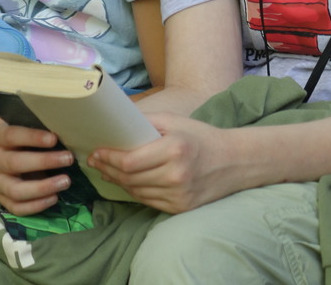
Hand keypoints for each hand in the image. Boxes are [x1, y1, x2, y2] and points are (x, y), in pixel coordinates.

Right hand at [0, 121, 74, 214]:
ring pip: (15, 190)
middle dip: (44, 162)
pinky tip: (54, 197)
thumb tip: (68, 137)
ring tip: (65, 182)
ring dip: (42, 188)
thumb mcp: (26, 128)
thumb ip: (40, 133)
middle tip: (69, 159)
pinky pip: (17, 208)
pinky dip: (36, 205)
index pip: (12, 136)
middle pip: (15, 163)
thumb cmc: (22, 138)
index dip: (33, 137)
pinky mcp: (1, 199)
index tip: (54, 139)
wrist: (3, 152)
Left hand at [89, 113, 236, 212]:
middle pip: (130, 178)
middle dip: (108, 169)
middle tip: (96, 161)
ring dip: (118, 182)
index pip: (131, 161)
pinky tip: (127, 182)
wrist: (234, 161)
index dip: (109, 159)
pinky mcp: (180, 208)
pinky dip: (134, 191)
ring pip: (136, 192)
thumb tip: (117, 123)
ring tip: (107, 170)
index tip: (96, 152)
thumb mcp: (176, 122)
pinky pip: (148, 201)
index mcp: (174, 149)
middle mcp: (176, 175)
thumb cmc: (202, 137)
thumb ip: (147, 122)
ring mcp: (178, 195)